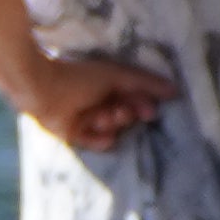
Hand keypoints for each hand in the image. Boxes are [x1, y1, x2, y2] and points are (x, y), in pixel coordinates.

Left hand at [24, 53, 174, 150]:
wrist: (44, 88)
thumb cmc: (81, 77)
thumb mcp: (117, 76)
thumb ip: (146, 82)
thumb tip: (175, 89)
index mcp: (112, 89)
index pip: (137, 102)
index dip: (144, 107)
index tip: (150, 110)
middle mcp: (102, 104)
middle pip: (127, 117)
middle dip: (126, 115)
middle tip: (120, 110)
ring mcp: (88, 120)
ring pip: (113, 130)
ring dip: (110, 122)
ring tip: (99, 114)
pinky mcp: (76, 134)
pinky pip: (98, 143)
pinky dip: (100, 139)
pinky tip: (95, 130)